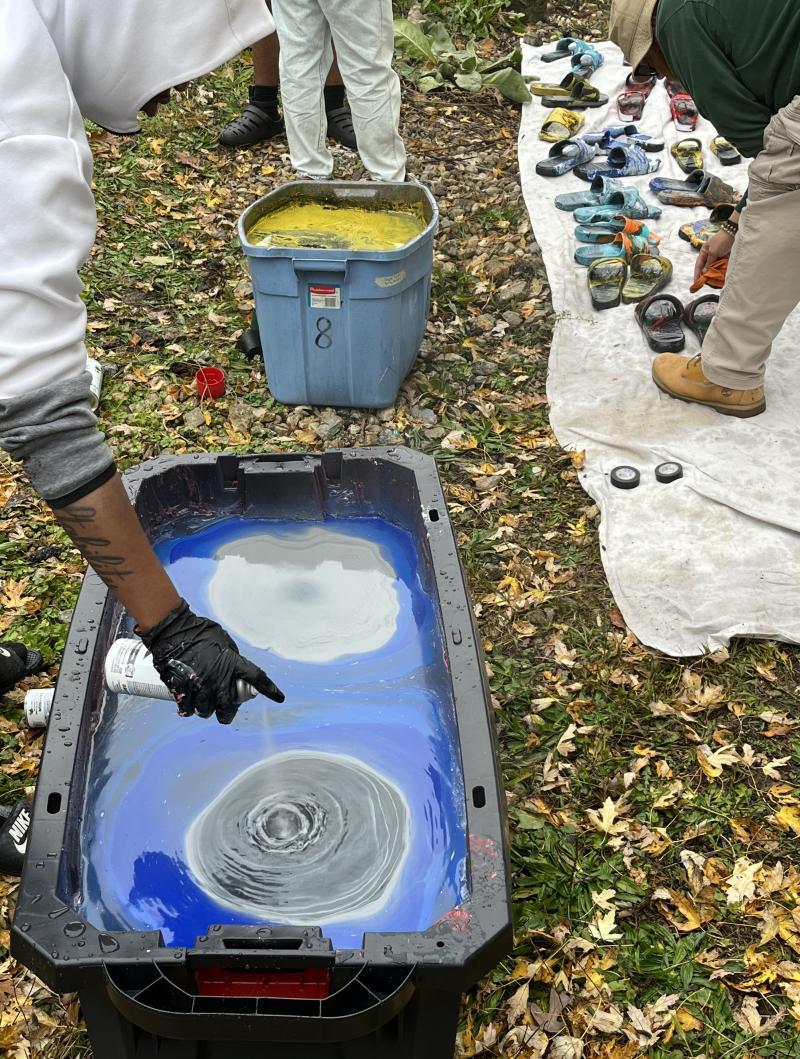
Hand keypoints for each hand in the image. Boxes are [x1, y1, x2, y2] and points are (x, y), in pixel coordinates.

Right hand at [139, 600, 283, 723]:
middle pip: (229, 708)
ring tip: (204, 702)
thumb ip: (231, 657)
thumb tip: (235, 667)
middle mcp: (218, 678)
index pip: (257, 678)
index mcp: (232, 663)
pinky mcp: (183, 691)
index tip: (279, 697)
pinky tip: (190, 703)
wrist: (172, 631)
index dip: (270, 689)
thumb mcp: (223, 640)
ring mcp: (200, 686)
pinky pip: (189, 710)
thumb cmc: (197, 631)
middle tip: (225, 708)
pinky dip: (190, 708)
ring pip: (208, 711)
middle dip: (228, 712)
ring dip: (207, 709)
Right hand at [695, 229, 734, 283]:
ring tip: (713, 282)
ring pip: (713, 268)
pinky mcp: (724, 258)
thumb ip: (709, 263)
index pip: (698, 265)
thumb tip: (704, 272)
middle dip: (705, 275)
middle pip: (705, 268)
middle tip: (705, 284)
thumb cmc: (722, 240)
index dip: (697, 274)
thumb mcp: (713, 252)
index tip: (696, 282)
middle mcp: (710, 255)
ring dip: (714, 274)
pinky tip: (721, 276)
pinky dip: (721, 271)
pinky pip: (721, 267)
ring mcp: (717, 256)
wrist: (734, 233)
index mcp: (704, 252)